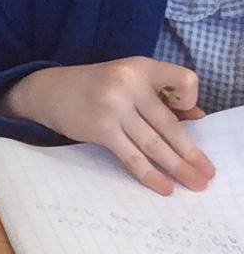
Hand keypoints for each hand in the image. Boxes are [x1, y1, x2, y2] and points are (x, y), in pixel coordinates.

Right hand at [0, 59, 211, 193]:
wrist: (48, 90)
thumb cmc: (94, 86)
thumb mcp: (128, 80)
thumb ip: (160, 95)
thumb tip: (196, 116)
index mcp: (140, 67)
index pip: (183, 80)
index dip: (191, 99)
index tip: (187, 115)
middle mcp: (129, 84)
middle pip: (170, 124)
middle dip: (191, 153)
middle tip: (207, 173)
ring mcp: (114, 107)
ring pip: (154, 144)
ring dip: (178, 167)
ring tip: (194, 184)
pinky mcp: (101, 129)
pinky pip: (132, 157)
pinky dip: (150, 174)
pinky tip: (164, 186)